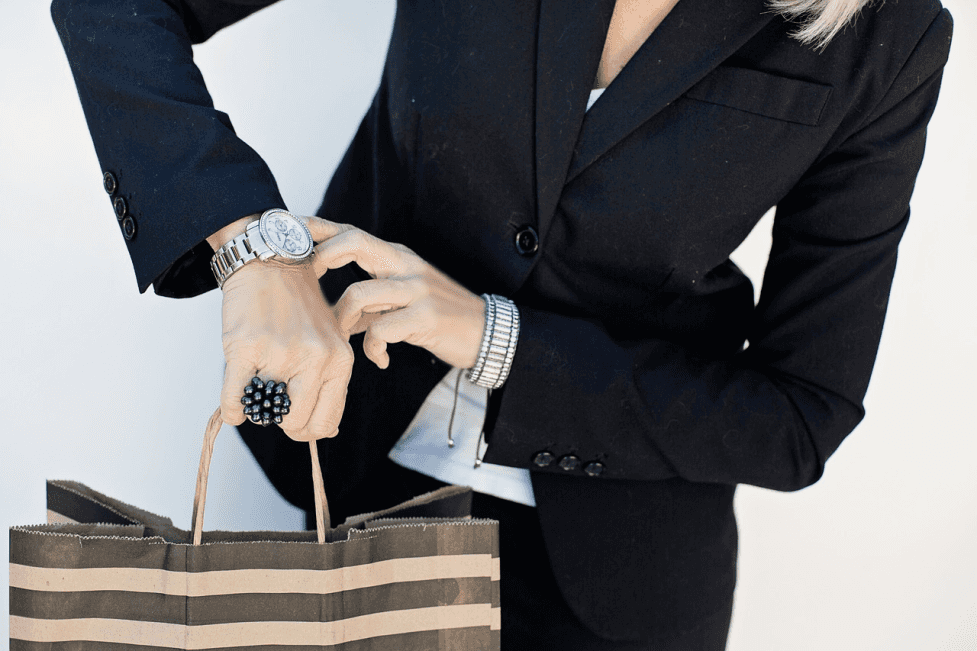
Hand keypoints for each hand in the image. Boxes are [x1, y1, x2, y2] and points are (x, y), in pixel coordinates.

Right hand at [218, 252, 353, 441]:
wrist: (270, 263)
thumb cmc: (297, 306)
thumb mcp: (330, 341)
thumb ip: (331, 383)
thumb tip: (329, 432)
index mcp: (340, 361)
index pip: (326, 423)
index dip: (306, 429)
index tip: (293, 418)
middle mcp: (316, 359)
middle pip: (297, 425)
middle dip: (281, 422)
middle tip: (272, 403)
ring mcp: (281, 354)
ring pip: (266, 414)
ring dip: (257, 409)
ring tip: (257, 386)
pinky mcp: (246, 348)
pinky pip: (235, 401)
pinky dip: (232, 409)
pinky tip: (234, 402)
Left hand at [307, 219, 485, 369]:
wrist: (486, 332)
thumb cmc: (439, 316)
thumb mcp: (403, 297)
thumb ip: (369, 299)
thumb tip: (329, 312)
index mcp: (396, 257)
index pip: (351, 232)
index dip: (319, 227)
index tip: (288, 226)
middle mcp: (405, 265)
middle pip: (354, 242)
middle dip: (323, 255)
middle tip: (307, 278)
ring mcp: (416, 290)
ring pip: (359, 293)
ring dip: (342, 320)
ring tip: (344, 337)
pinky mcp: (424, 318)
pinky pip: (381, 331)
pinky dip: (373, 349)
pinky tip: (379, 358)